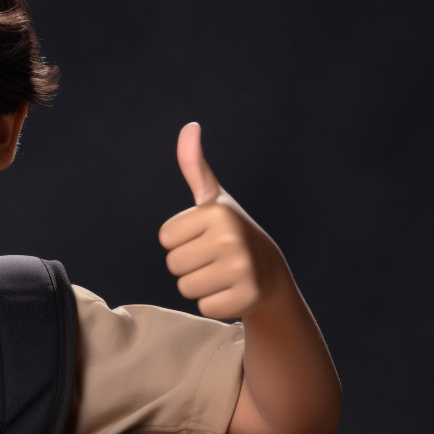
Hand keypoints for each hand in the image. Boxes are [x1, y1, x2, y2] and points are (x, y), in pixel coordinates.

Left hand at [158, 123, 284, 319]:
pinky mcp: (245, 298)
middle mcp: (231, 238)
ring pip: (185, 287)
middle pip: (173, 264)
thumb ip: (194, 165)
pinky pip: (205, 307)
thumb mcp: (213, 200)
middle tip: (214, 258)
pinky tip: (232, 291)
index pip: (165, 237)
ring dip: (200, 284)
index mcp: (217, 213)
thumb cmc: (230, 232)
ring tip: (222, 273)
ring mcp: (241, 269)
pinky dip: (215, 303)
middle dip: (189, 264)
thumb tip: (189, 126)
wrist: (268, 271)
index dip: (181, 240)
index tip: (205, 237)